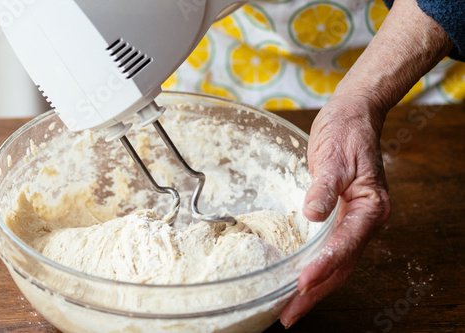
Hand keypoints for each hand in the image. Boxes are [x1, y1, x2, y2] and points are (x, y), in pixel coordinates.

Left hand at [280, 96, 390, 327]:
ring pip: (337, 263)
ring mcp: (354, 220)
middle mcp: (366, 219)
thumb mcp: (334, 158)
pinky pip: (330, 250)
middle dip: (316, 291)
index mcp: (370, 206)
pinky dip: (316, 268)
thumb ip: (324, 188)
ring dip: (316, 286)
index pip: (345, 245)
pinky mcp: (341, 217)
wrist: (352, 117)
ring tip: (291, 306)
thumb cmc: (346, 133)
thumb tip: (313, 215)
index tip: (301, 284)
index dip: (322, 266)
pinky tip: (300, 277)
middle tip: (290, 314)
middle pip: (342, 265)